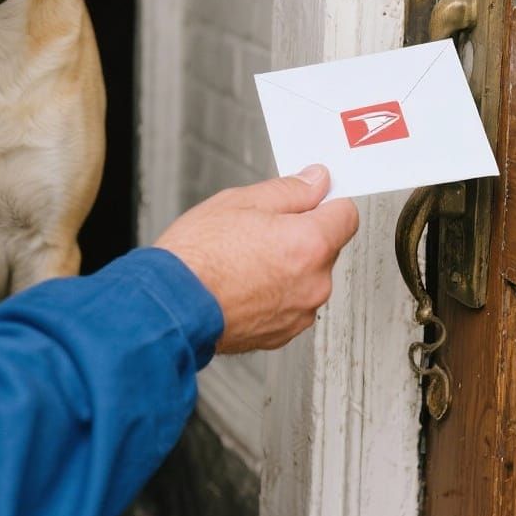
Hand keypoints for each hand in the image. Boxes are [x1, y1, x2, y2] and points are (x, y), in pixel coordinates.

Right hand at [155, 165, 358, 352]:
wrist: (168, 307)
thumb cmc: (196, 257)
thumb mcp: (240, 202)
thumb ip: (289, 190)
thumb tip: (316, 181)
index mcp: (310, 244)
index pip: (346, 214)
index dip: (325, 202)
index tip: (310, 199)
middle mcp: (313, 284)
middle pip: (325, 248)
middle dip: (301, 235)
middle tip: (259, 229)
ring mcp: (298, 314)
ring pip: (306, 278)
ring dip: (287, 267)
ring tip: (244, 260)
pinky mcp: (280, 335)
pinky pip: (289, 304)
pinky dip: (273, 294)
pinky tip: (242, 284)